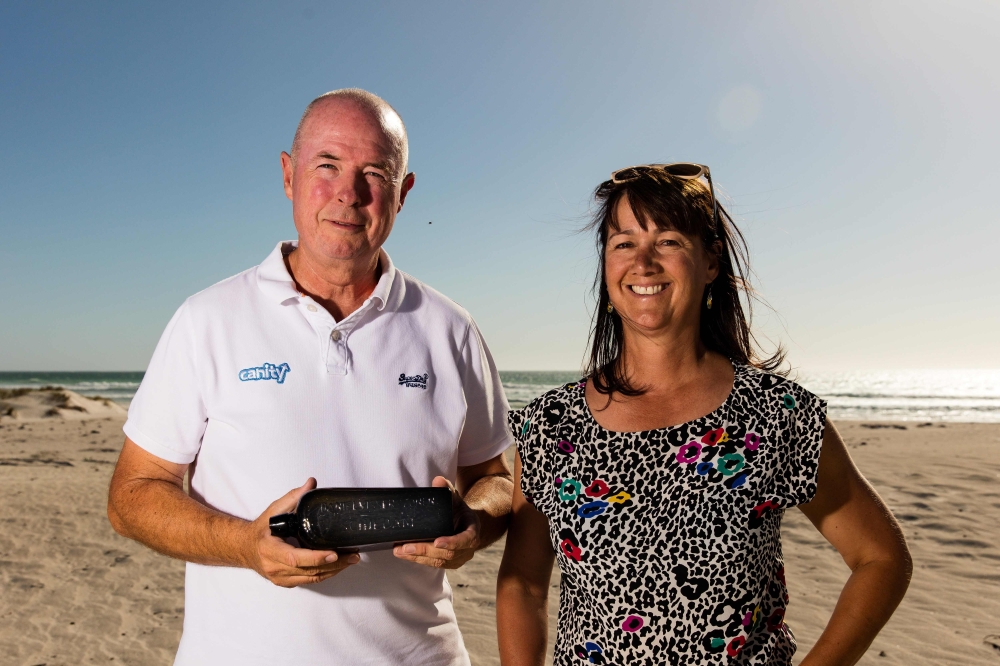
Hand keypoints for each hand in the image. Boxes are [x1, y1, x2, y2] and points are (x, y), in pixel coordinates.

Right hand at [244, 478, 359, 587]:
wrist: (245, 548)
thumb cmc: (260, 531)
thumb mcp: (274, 510)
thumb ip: (293, 497)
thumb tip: (310, 484)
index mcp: (270, 550)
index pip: (295, 558)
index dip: (316, 557)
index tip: (334, 553)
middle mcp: (275, 567)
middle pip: (309, 571)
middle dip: (334, 564)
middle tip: (352, 555)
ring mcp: (280, 578)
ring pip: (312, 578)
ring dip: (334, 570)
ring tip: (350, 559)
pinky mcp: (286, 582)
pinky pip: (309, 581)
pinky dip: (325, 574)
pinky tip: (337, 565)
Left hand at [393, 476, 480, 568]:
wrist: (466, 526)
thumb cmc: (459, 512)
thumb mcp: (456, 499)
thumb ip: (447, 490)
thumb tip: (438, 480)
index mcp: (472, 533)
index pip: (463, 540)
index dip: (451, 542)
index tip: (436, 541)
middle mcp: (467, 550)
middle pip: (446, 554)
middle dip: (424, 551)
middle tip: (406, 547)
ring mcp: (458, 559)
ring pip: (438, 562)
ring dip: (417, 557)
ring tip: (399, 551)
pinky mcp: (448, 564)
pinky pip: (433, 564)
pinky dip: (418, 559)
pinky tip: (404, 554)